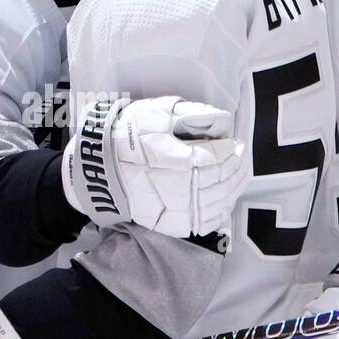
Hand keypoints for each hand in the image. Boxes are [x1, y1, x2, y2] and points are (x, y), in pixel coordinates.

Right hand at [62, 95, 247, 236]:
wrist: (96, 169)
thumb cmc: (125, 136)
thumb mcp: (157, 113)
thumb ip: (194, 115)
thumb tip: (223, 122)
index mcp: (186, 163)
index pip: (223, 157)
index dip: (234, 149)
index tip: (237, 142)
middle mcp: (188, 191)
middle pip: (225, 180)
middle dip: (237, 167)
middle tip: (242, 158)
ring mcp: (181, 211)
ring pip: (220, 202)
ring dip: (232, 188)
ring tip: (235, 176)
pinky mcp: (173, 224)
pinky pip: (206, 222)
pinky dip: (220, 211)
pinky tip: (222, 200)